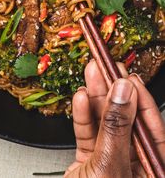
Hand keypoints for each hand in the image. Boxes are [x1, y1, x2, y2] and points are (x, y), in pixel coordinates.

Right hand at [65, 60, 164, 176]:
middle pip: (127, 121)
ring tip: (92, 72)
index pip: (152, 129)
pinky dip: (83, 115)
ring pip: (105, 123)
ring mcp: (110, 162)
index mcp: (150, 171)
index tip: (129, 77)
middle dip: (114, 92)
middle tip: (108, 67)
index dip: (141, 99)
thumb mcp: (109, 165)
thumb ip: (116, 127)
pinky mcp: (89, 162)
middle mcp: (132, 164)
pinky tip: (81, 97)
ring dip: (96, 97)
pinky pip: (88, 133)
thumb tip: (122, 92)